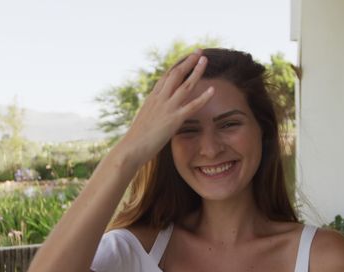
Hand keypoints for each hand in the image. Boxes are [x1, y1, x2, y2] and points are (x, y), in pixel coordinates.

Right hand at [118, 50, 213, 167]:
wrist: (131, 148)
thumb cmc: (136, 140)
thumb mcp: (144, 120)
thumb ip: (153, 113)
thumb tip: (156, 114)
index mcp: (152, 98)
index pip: (166, 76)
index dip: (178, 66)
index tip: (186, 59)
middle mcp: (160, 99)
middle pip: (175, 74)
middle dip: (188, 61)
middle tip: (199, 51)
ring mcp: (167, 108)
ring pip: (185, 84)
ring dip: (196, 70)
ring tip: (205, 59)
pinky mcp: (174, 120)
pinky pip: (192, 106)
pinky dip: (203, 97)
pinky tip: (213, 90)